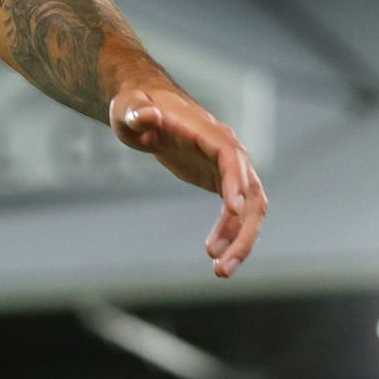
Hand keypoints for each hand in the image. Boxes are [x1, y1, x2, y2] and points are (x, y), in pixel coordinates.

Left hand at [109, 87, 268, 278]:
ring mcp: (228, 167)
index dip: (235, 181)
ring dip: (241, 239)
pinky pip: (237, 212)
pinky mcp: (222, 180)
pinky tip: (215, 254)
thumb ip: (137, 113)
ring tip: (221, 270)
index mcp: (207, 132)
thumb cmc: (136, 107)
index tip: (233, 209)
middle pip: (250, 191)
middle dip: (242, 229)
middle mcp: (227, 150)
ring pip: (250, 208)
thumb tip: (144, 115)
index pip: (230, 156)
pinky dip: (230, 233)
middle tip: (222, 263)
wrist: (146, 109)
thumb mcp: (128, 109)